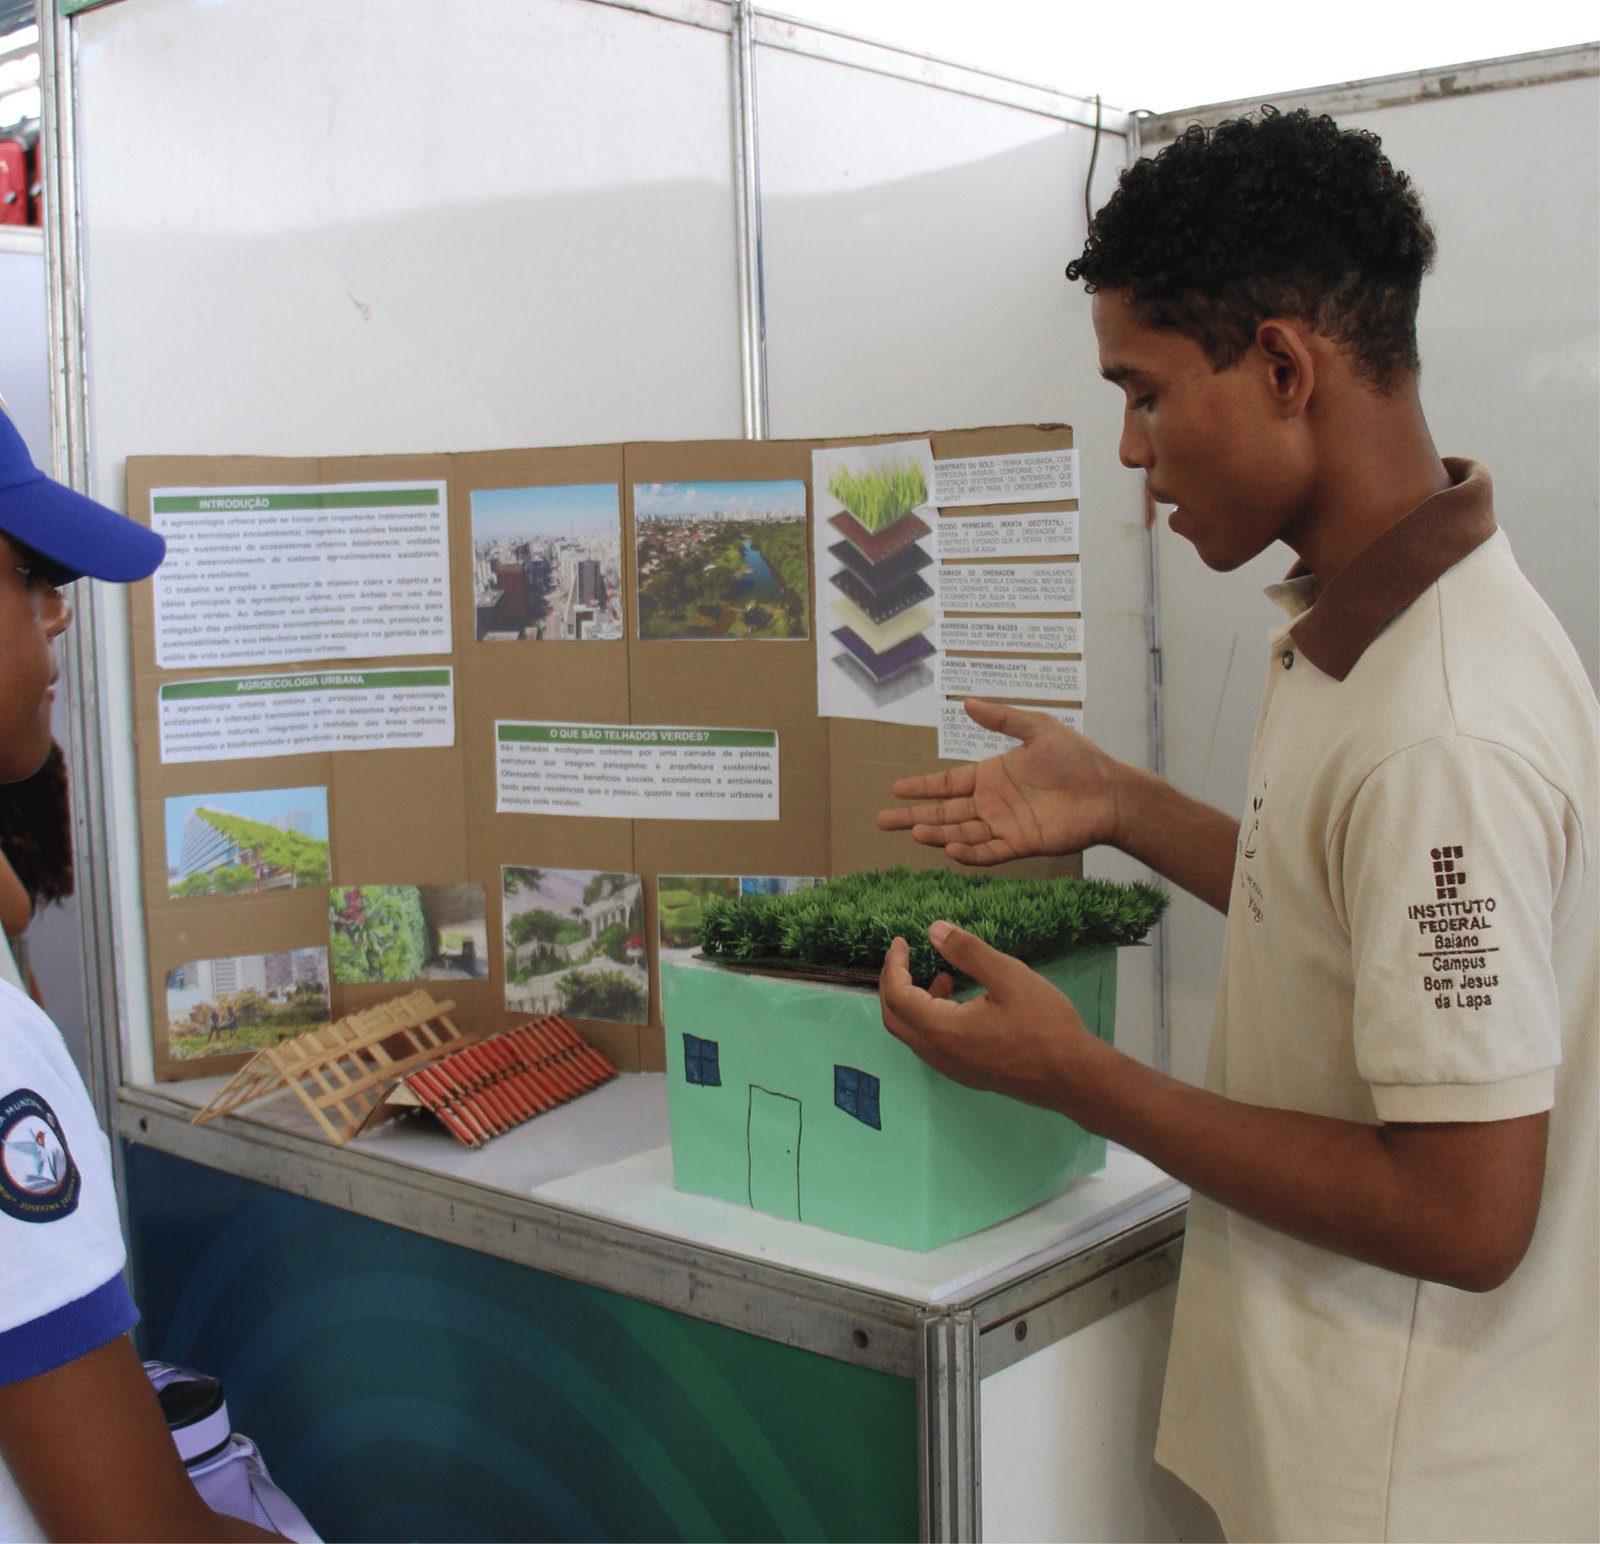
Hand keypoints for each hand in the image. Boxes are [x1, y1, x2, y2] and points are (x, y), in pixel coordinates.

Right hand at [876, 699, 1123, 863]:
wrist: (1110, 792)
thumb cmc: (1078, 758)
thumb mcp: (1038, 728)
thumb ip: (1002, 719)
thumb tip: (966, 702)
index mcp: (992, 775)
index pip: (948, 784)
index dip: (921, 787)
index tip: (895, 788)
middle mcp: (992, 802)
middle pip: (945, 812)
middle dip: (913, 816)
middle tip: (883, 820)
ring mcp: (1005, 825)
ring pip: (961, 833)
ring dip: (937, 833)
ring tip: (913, 832)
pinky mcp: (1021, 844)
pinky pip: (988, 851)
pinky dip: (969, 853)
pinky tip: (949, 849)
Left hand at [878, 922, 1104, 1115]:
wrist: (1074, 1077)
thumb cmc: (1045, 1025)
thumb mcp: (1008, 976)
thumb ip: (967, 952)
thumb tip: (934, 930)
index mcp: (942, 1030)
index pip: (898, 996)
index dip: (893, 966)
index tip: (901, 942)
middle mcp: (939, 1054)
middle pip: (895, 1019)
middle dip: (894, 984)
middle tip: (905, 957)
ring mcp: (952, 1068)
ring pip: (914, 1034)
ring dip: (915, 1002)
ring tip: (944, 976)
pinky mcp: (968, 1073)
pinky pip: (933, 1044)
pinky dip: (932, 1018)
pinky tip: (961, 1001)